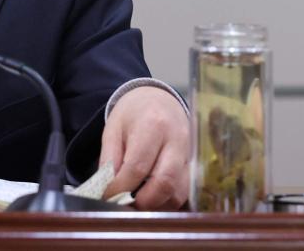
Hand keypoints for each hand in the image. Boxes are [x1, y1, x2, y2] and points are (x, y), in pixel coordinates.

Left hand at [100, 86, 189, 209]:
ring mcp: (191, 154)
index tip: (108, 196)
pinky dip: (169, 201)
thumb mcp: (113, 129)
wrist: (158, 98)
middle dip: (142, 201)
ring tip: (138, 201)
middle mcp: (177, 140)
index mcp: (152, 126)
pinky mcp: (196, 164)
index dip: (121, 187)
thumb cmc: (133, 113)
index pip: (137, 167)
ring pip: (178, 192)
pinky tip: (153, 197)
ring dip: (157, 205)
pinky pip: (186, 192)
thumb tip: (107, 190)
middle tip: (125, 204)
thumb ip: (109, 159)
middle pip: (164, 183)